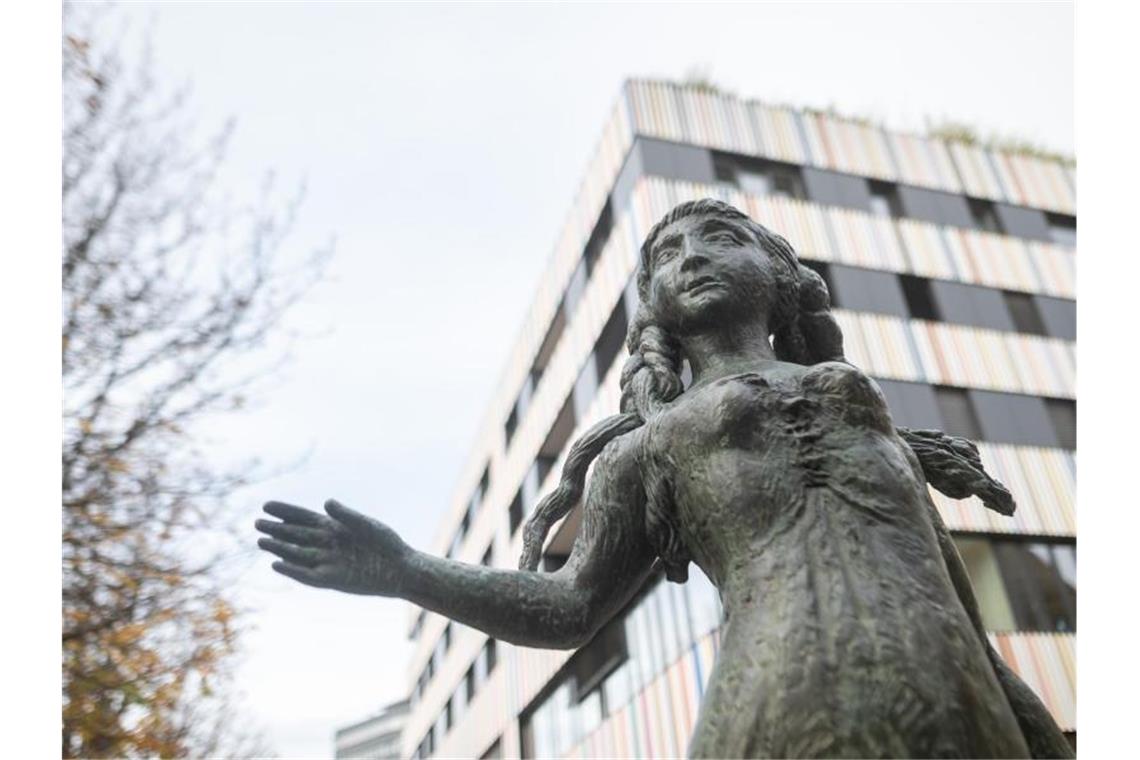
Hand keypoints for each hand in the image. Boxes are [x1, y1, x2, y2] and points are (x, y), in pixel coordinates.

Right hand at [255, 499, 410, 595]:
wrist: (401, 569)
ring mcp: (327, 562)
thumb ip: (346, 515)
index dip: (285, 511)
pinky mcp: (331, 580)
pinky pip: (307, 575)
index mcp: (334, 527)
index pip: (304, 517)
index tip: (267, 505)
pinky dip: (292, 570)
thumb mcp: (367, 525)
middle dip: (277, 529)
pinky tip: (276, 564)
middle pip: (296, 535)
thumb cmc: (386, 543)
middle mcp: (326, 544)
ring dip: (279, 548)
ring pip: (297, 554)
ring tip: (260, 541)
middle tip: (257, 523)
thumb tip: (325, 503)